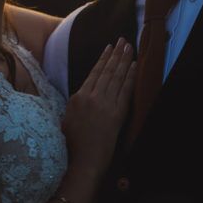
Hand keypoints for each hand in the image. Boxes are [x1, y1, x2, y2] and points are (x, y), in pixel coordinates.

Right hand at [62, 38, 135, 179]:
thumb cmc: (73, 145)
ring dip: (124, 61)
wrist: (84, 161)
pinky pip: (125, 91)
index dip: (103, 59)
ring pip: (116, 77)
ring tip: (130, 48)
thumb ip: (75, 105)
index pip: (93, 73)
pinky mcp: (117, 113)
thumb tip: (82, 96)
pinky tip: (135, 66)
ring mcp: (105, 104)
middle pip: (107, 71)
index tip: (109, 48)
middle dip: (116, 54)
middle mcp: (91, 97)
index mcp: (78, 98)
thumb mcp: (67, 120)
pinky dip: (130, 77)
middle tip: (123, 40)